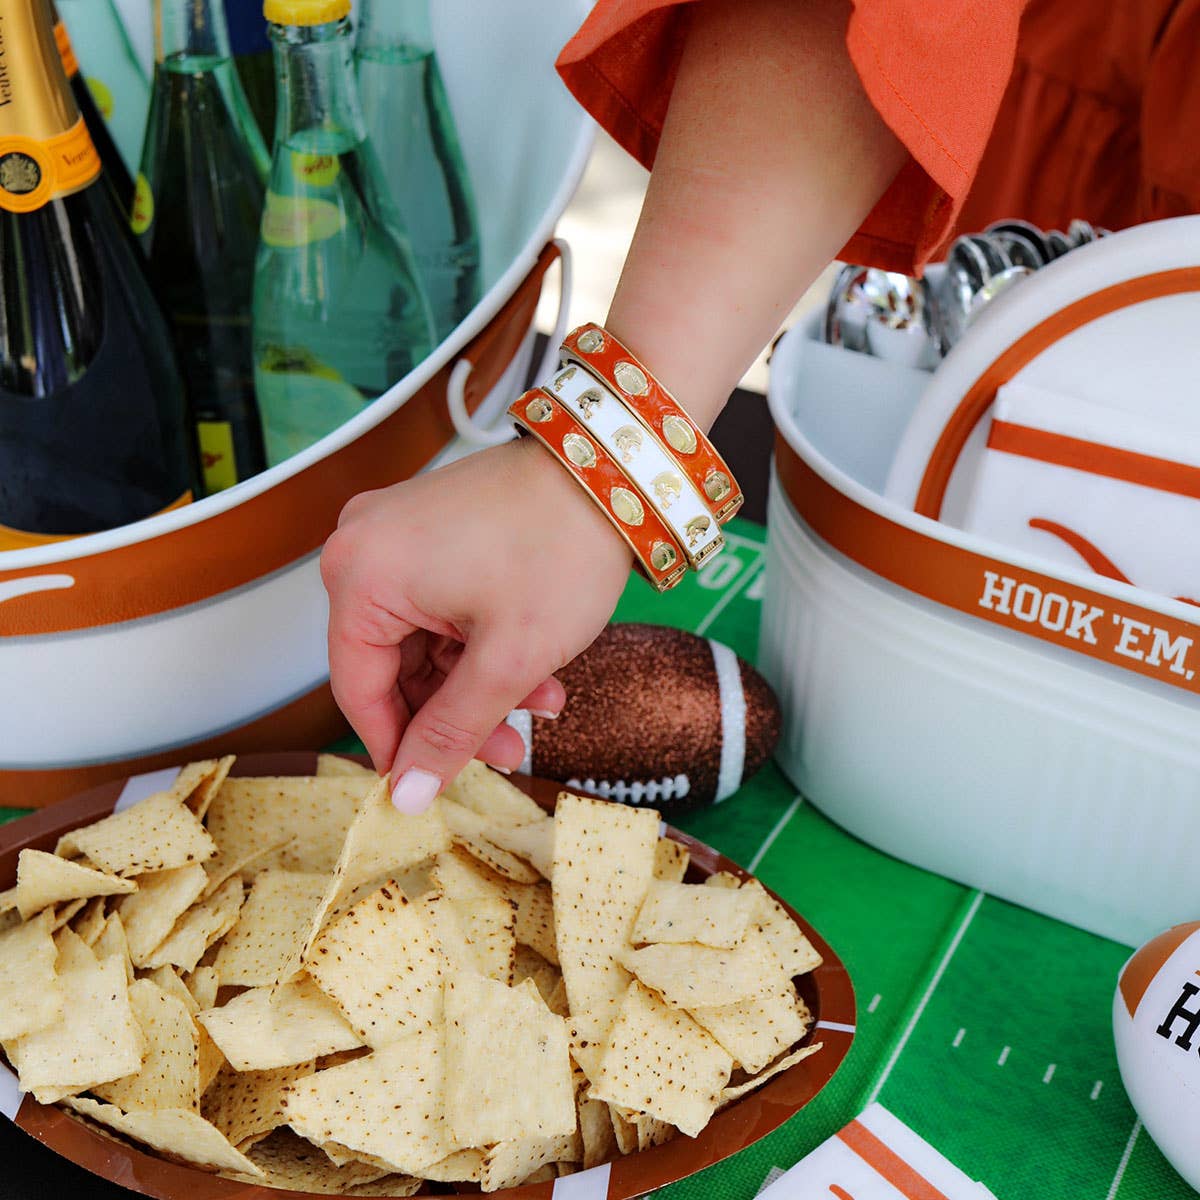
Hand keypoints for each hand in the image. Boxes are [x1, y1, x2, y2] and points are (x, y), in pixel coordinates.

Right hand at [320, 434, 633, 812]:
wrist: (611, 471)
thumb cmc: (560, 545)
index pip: (357, 689)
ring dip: (480, 680)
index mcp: (361, 575)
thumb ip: (450, 732)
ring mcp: (399, 533)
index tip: (427, 784)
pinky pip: (440, 605)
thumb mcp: (506, 660)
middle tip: (508, 747)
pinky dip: (481, 640)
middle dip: (456, 711)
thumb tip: (407, 792)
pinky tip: (535, 665)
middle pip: (392, 665)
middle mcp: (365, 547)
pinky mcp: (433, 529)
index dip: (396, 746)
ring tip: (542, 700)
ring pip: (424, 640)